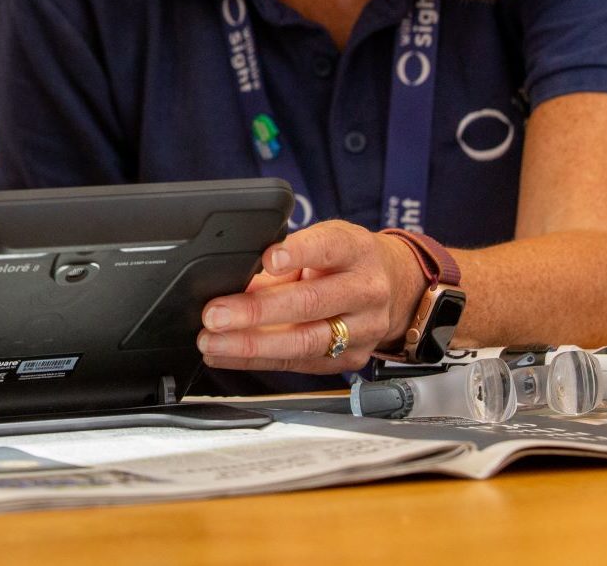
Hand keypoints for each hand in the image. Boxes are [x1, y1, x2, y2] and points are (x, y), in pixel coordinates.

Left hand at [196, 220, 425, 373]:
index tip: (268, 259)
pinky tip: (226, 354)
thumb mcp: (321, 243)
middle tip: (215, 315)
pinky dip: (256, 360)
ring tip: (213, 341)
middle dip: (257, 312)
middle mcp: (365, 290)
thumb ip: (281, 261)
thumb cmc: (345, 260)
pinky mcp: (352, 359)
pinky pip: (299, 363)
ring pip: (305, 342)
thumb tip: (231, 279)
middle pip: (311, 302)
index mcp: (355, 250)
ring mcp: (363, 329)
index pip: (329, 247)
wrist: (394, 286)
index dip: (298, 253)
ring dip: (251, 345)